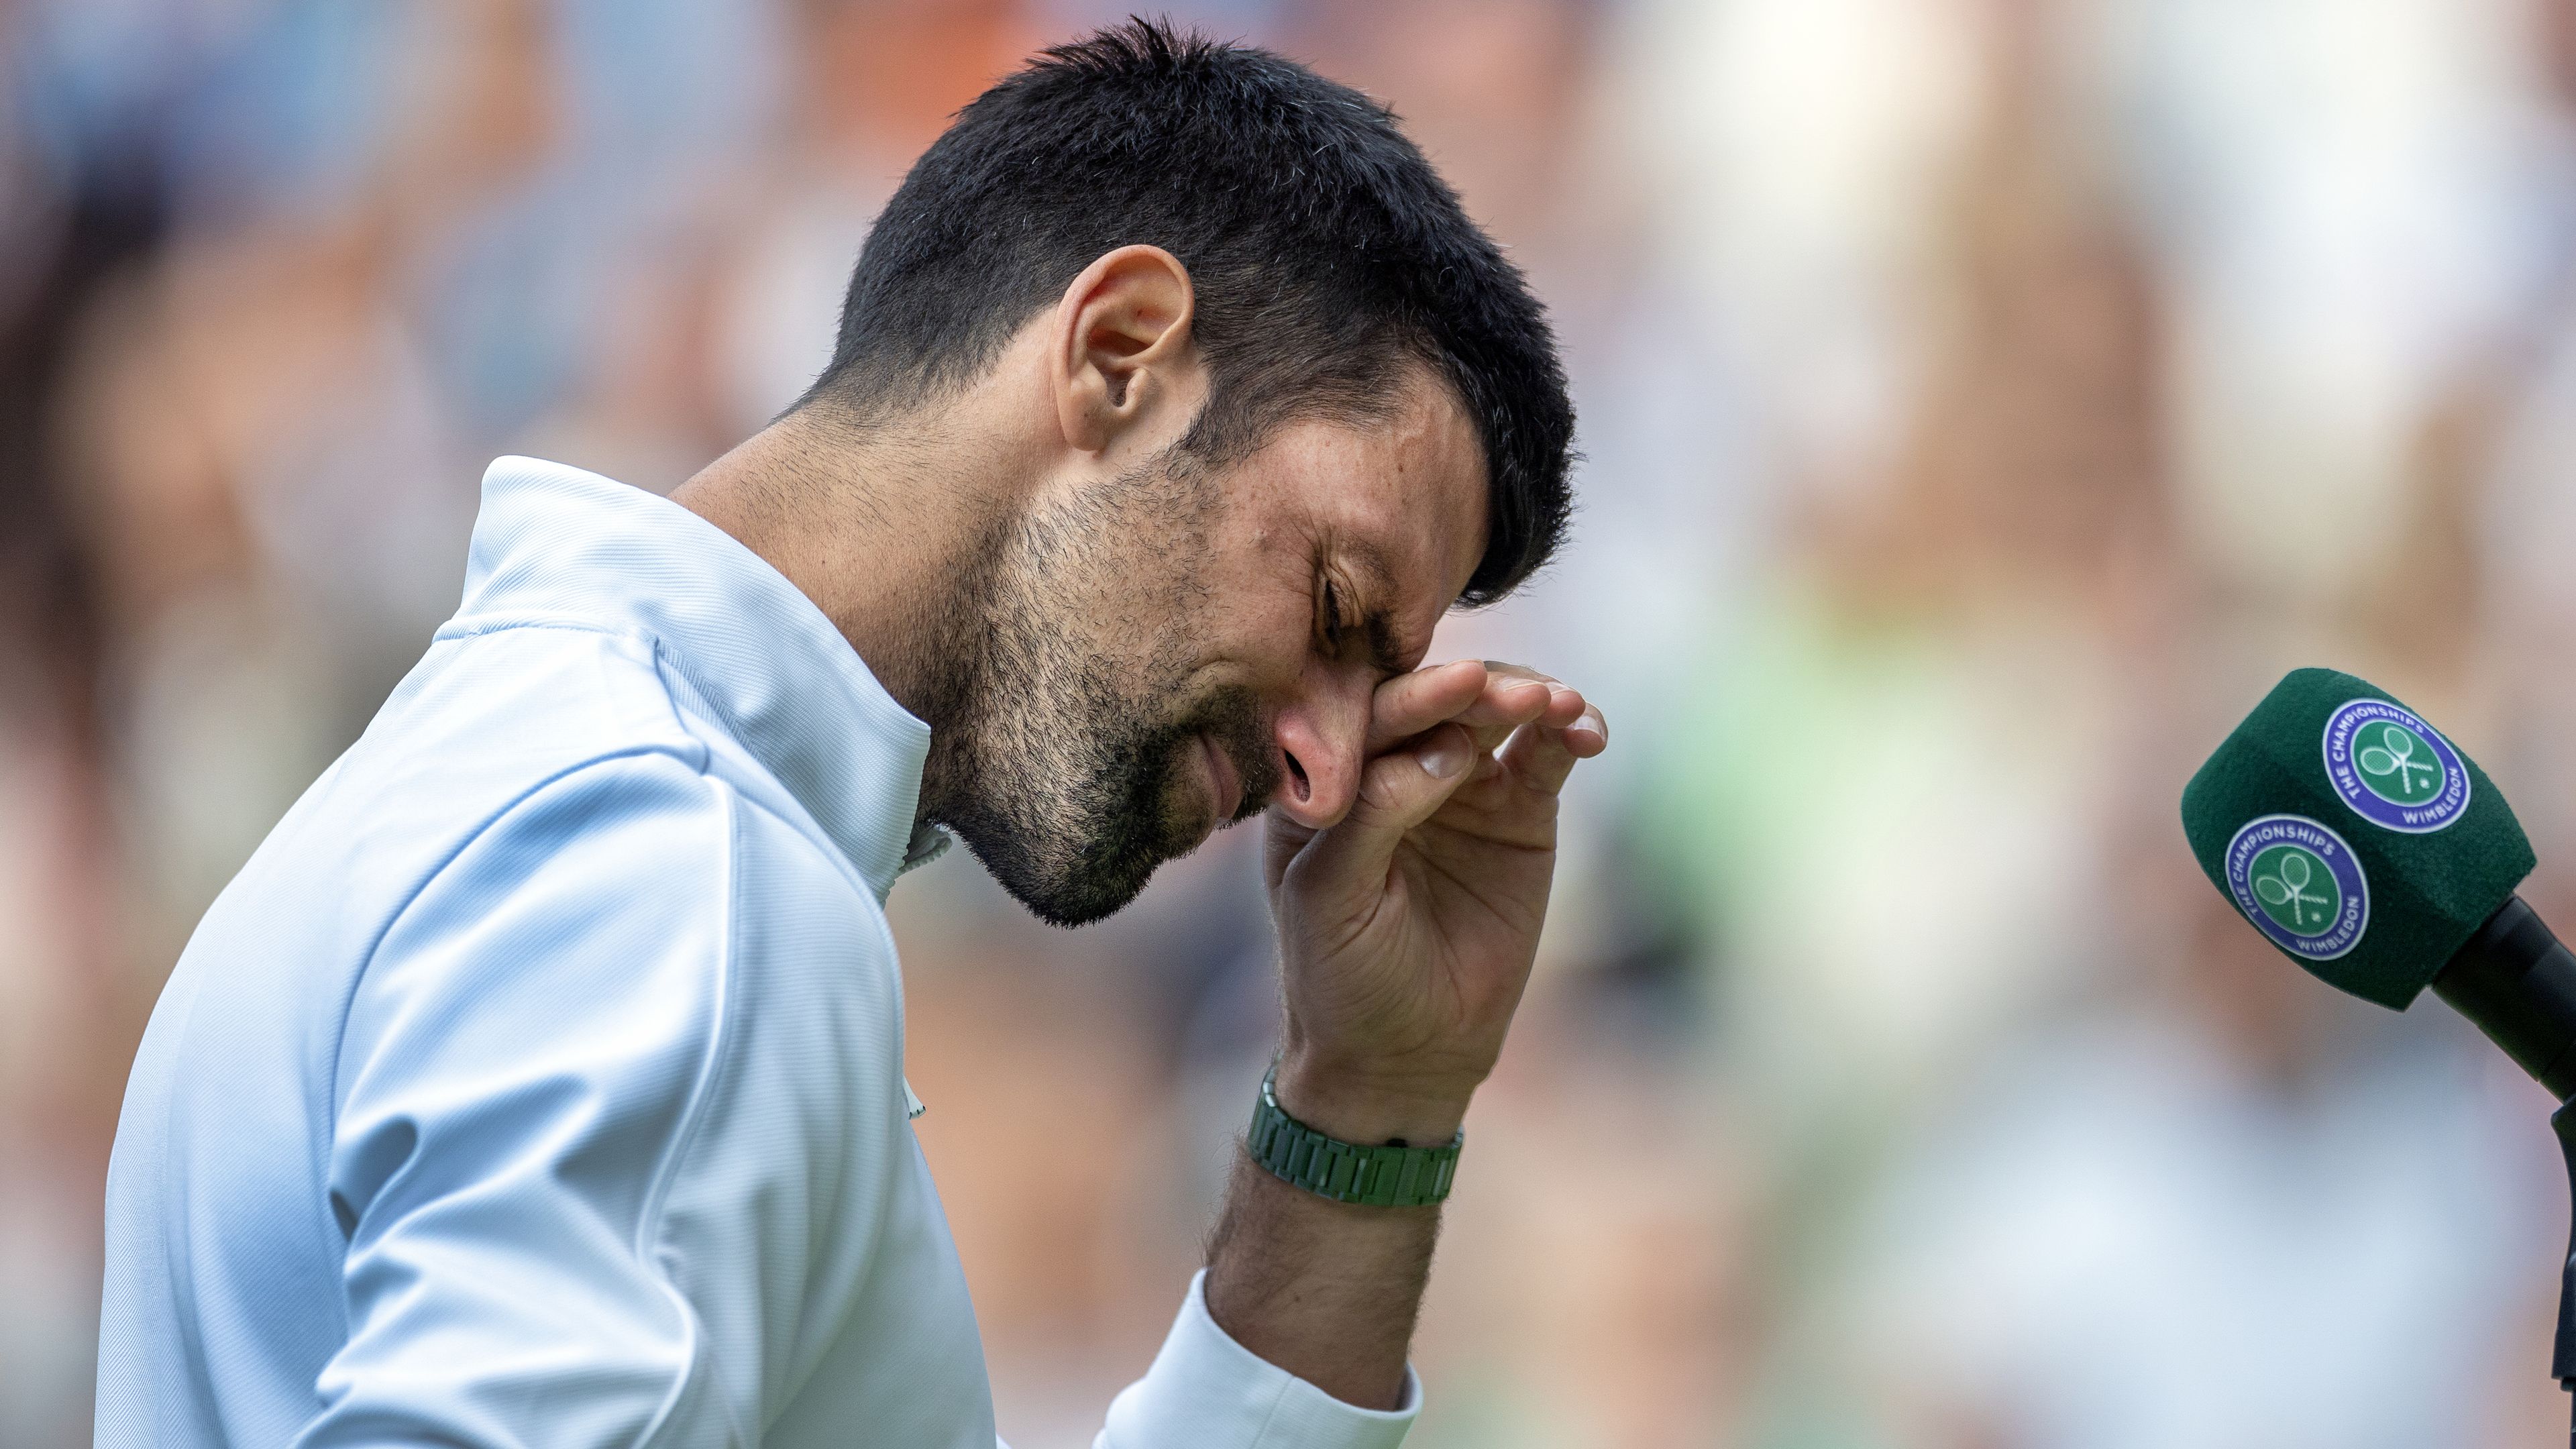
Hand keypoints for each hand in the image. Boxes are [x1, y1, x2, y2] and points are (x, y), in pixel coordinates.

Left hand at [1263, 659, 1606, 1143]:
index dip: (1415, 696)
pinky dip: (1568, 735)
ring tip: (1563, 708)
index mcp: (1328, 776)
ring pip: (1495, 714)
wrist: (1405, 1049)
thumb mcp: (1330, 899)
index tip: (1461, 682)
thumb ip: (1373, 818)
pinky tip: (1587, 730)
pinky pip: (1545, 755)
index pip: (1367, 715)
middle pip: (1437, 700)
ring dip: (1532, 698)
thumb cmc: (1342, 975)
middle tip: (1521, 696)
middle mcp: (1391, 763)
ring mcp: (1458, 782)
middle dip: (1480, 691)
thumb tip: (1443, 750)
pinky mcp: (1516, 810)